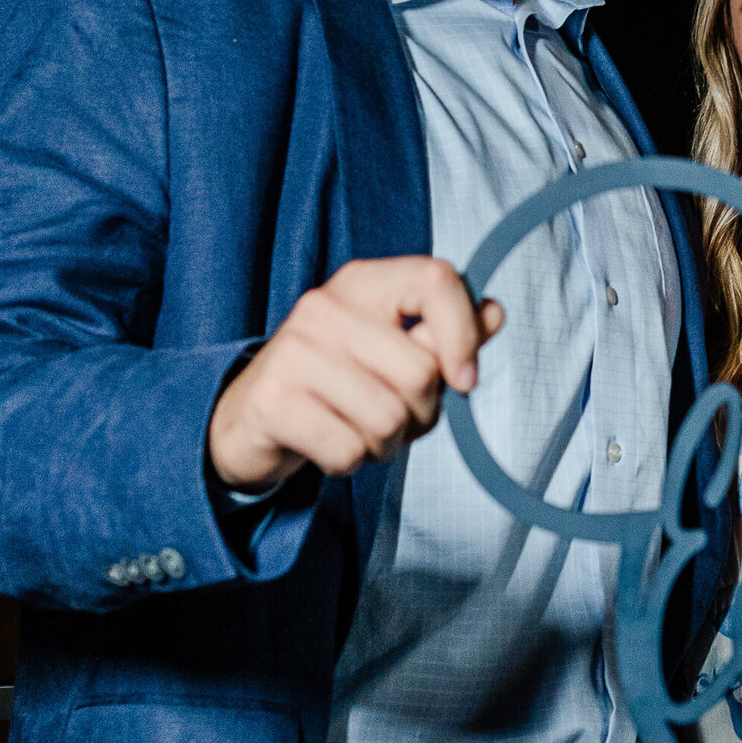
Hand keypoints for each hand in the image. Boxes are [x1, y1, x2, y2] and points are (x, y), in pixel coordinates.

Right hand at [207, 256, 504, 491]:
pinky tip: (328, 445)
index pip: (435, 280)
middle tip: (391, 416)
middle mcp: (325, 308)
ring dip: (385, 444)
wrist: (247, 418)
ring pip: (388, 419)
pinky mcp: (272, 401)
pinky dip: (350, 462)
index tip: (465, 379)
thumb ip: (446, 334)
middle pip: (421, 372)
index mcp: (363, 283)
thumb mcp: (392, 350)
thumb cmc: (332, 383)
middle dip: (420, 414)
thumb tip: (494, 313)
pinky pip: (349, 450)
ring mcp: (293, 352)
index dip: (464, 334)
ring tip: (357, 430)